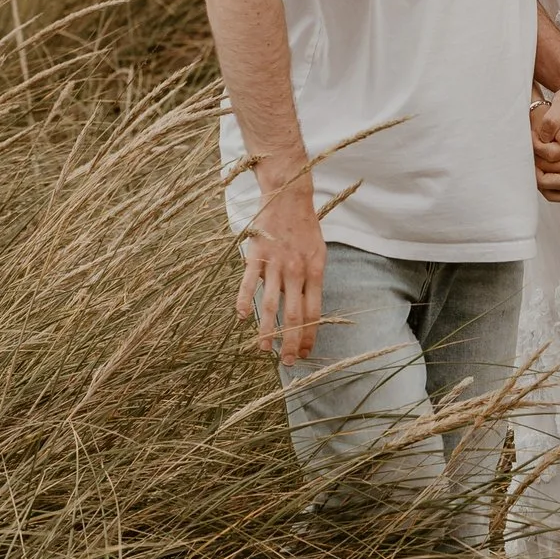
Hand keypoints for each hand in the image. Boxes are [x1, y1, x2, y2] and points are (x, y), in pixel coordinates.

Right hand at [236, 182, 324, 363]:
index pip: (313, 312)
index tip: (304, 353)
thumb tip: (305, 306)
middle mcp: (297, 270)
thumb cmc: (304, 226)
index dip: (309, 335)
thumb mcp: (319, 252)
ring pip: (271, 305)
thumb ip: (312, 279)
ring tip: (264, 350)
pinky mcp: (256, 255)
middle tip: (286, 363)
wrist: (288, 195)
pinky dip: (244, 301)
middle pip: (293, 315)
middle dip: (290, 343)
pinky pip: (248, 283)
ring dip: (267, 331)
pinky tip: (241, 317)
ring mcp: (275, 264)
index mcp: (315, 271)